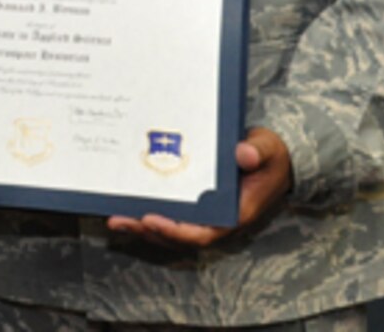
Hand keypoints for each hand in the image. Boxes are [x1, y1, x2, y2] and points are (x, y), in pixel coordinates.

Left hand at [107, 126, 292, 246]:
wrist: (270, 157)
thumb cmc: (269, 156)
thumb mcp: (268, 150)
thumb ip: (257, 152)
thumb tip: (243, 154)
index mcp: (234, 214)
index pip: (203, 234)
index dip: (176, 231)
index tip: (151, 220)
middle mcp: (216, 220)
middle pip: (177, 234)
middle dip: (147, 230)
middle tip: (118, 220)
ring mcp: (203, 214)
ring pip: (169, 227)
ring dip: (141, 224)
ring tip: (113, 217)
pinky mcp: (194, 204)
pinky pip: (168, 212)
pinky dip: (147, 211)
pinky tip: (124, 203)